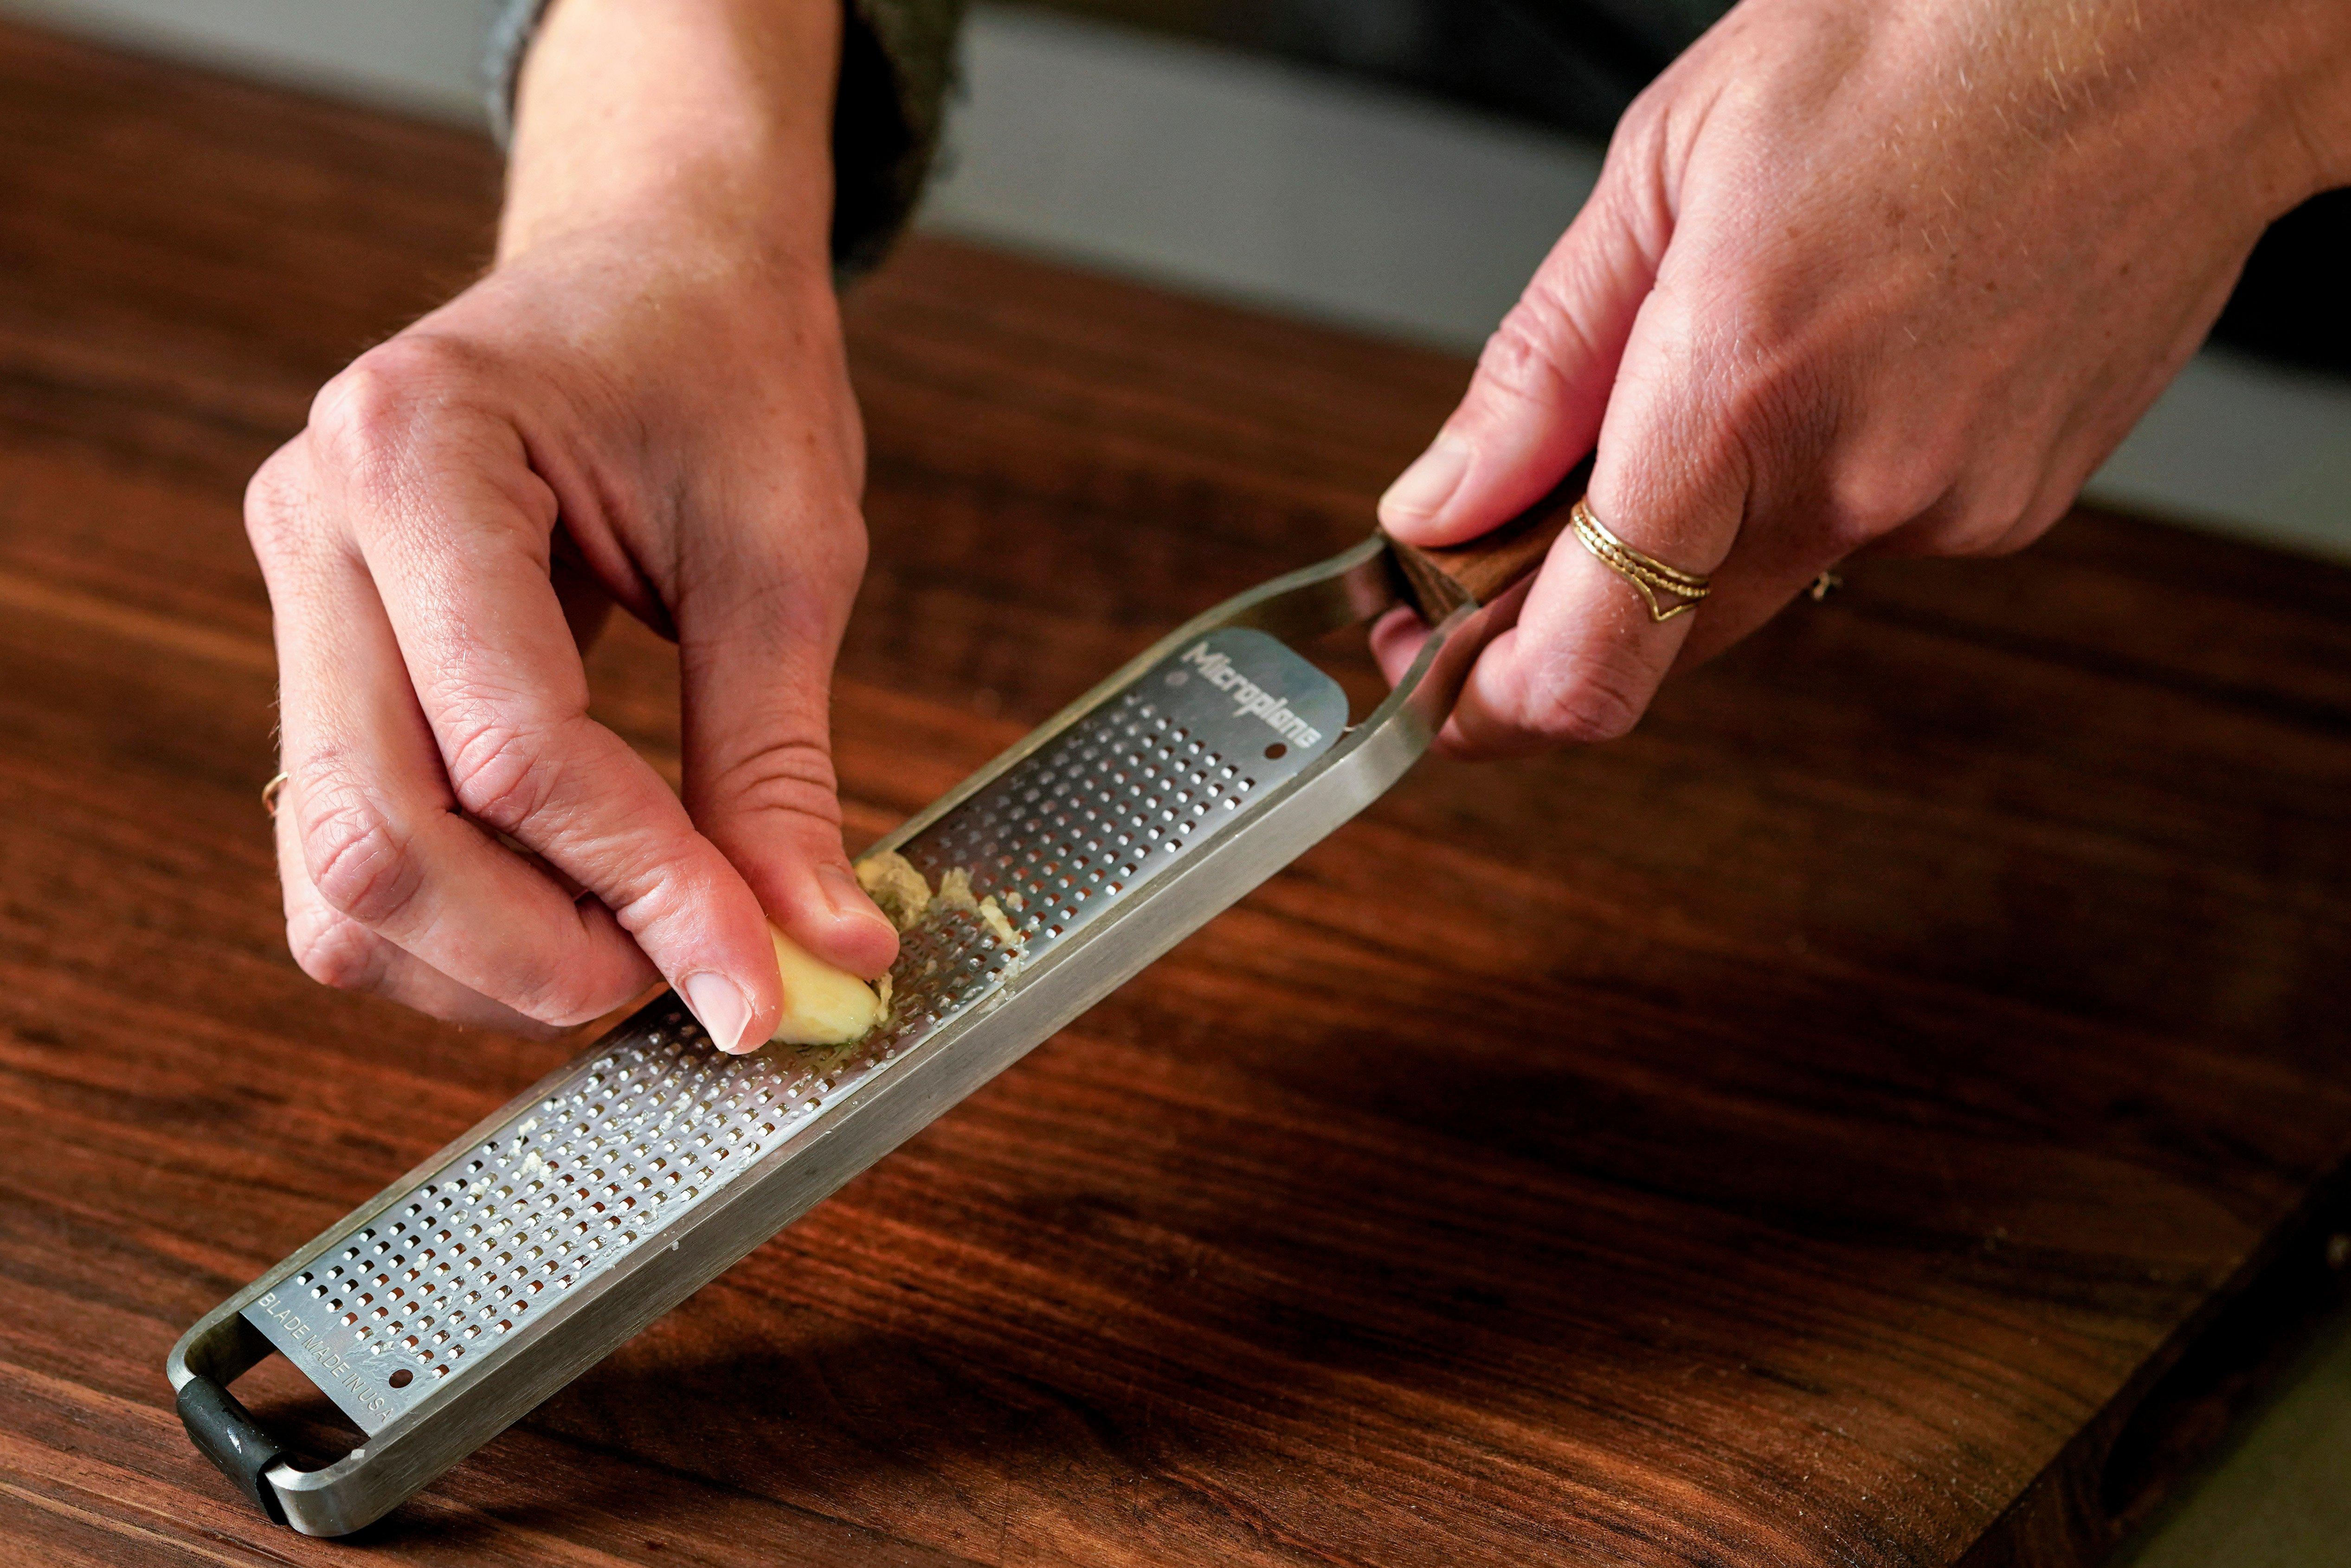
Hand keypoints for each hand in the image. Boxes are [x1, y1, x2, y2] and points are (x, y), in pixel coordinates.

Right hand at [246, 0, 897, 1048]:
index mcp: (418, 455)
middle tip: (696, 981)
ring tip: (648, 946)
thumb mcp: (785, 557)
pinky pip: (353, 846)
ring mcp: (298, 596)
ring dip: (490, 962)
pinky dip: (466, 921)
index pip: (512, 746)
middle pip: (375, 838)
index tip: (760, 981)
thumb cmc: (723, 366)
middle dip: (542, 956)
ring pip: (337, 875)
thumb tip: (820, 950)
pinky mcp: (323, 658)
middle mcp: (315, 524)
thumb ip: (781, 768)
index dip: (644, 891)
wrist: (656, 264)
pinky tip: (584, 906)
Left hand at [1373, 0, 2350, 755]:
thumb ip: (1540, 366)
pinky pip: (1861, 535)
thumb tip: (1444, 500)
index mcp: (1739, 389)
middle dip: (1568, 612)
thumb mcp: (1668, 163)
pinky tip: (1840, 361)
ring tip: (1728, 364)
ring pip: (1757, 586)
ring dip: (1698, 527)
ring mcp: (1949, 505)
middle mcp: (1855, 478)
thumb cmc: (1937, 36)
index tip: (1437, 680)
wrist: (2170, 27)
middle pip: (1657, 646)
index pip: (1589, 656)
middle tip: (1512, 538)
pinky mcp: (2015, 504)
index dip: (1491, 701)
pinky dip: (1813, 480)